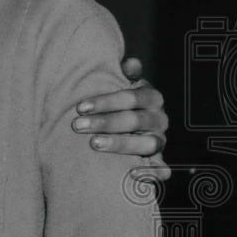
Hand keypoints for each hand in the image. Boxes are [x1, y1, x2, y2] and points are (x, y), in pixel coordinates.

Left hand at [71, 56, 170, 178]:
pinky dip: (151, 172)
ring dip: (120, 144)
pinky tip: (132, 173)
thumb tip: (131, 63)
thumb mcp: (122, 84)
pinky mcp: (157, 159)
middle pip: (135, 120)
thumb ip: (125, 73)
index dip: (106, 102)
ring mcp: (159, 140)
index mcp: (151, 97)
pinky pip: (159, 168)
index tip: (80, 107)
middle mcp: (158, 119)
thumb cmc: (118, 102)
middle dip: (105, 122)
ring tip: (94, 144)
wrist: (130, 126)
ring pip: (147, 143)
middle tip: (77, 126)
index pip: (132, 97)